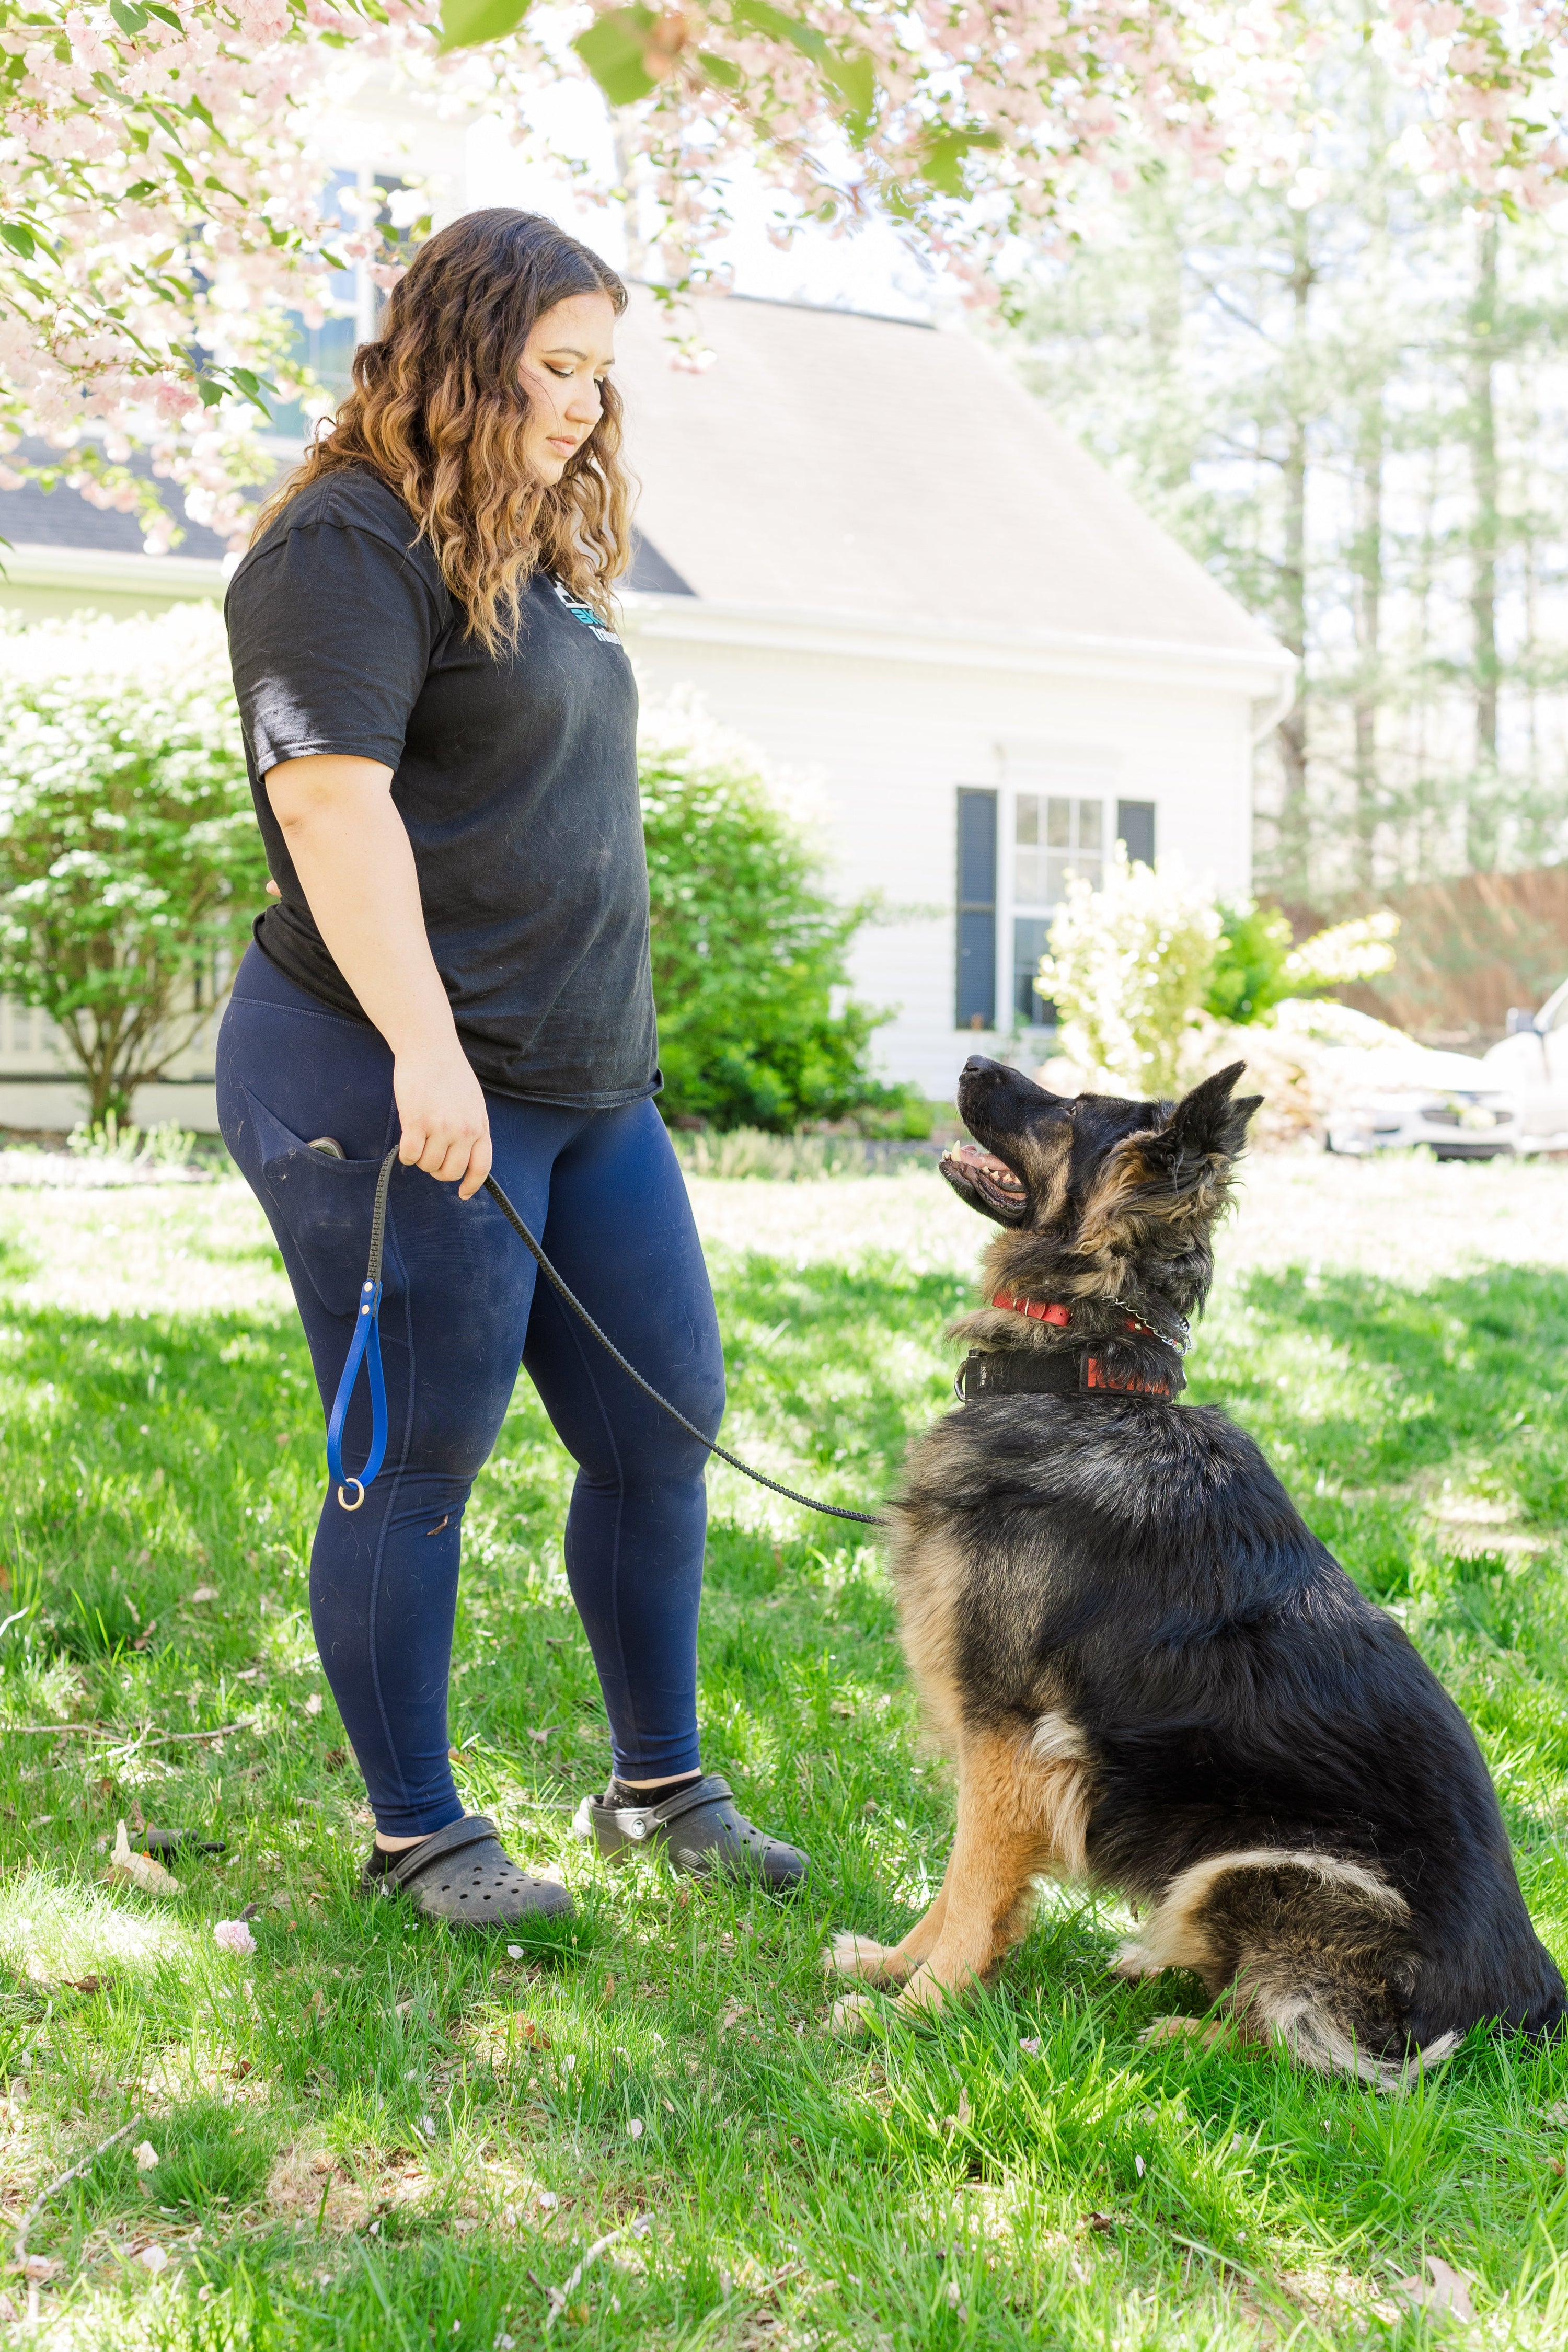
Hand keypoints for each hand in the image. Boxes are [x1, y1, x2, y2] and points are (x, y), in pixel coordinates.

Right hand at [392, 1036, 491, 1199]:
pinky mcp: (416, 1122)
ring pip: (427, 1165)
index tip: (462, 1194)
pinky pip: (409, 1155)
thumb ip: (471, 1128)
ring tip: (418, 1139)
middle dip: (437, 1170)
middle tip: (429, 1156)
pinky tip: (406, 1139)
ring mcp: (440, 1127)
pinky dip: (405, 1154)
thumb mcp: (473, 1102)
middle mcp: (463, 1130)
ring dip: (420, 1159)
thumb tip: (463, 1154)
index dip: (471, 1184)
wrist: (430, 1047)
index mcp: (479, 1126)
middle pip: (449, 1172)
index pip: (481, 1167)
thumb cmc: (449, 1073)